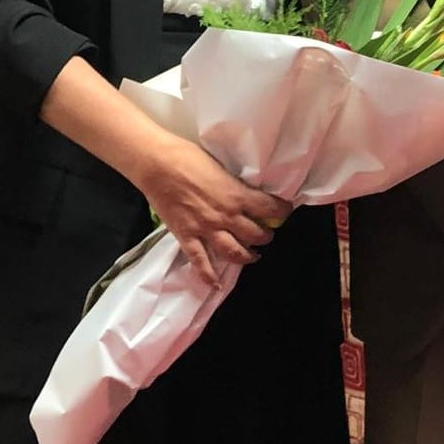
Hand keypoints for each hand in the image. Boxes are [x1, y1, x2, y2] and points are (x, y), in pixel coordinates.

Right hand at [135, 133, 284, 285]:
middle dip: (265, 237)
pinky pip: (200, 262)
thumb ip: (234, 185)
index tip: (285, 211)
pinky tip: (215, 285)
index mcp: (237, 195)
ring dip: (246, 257)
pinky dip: (208, 276)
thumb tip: (245, 191)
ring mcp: (206, 229)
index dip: (282, 211)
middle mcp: (226, 216)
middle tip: (266, 236)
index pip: (270, 208)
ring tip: (252, 256)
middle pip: (255, 235)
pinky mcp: (186, 237)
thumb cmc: (189, 157)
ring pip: (233, 252)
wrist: (158, 165)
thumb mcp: (222, 167)